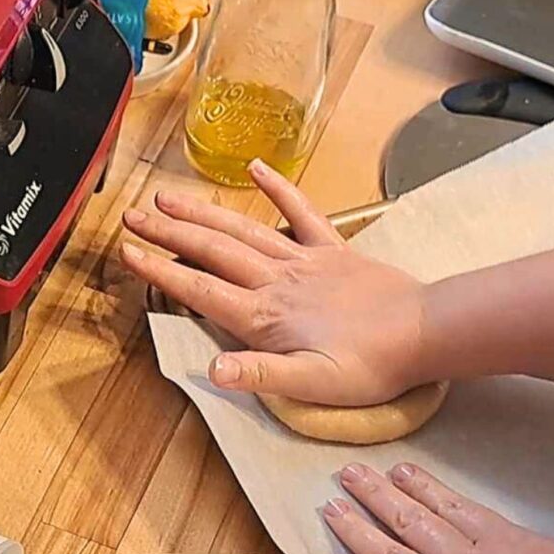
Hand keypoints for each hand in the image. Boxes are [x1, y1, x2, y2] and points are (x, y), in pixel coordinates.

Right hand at [120, 159, 426, 405]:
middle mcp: (279, 282)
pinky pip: (301, 213)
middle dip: (169, 233)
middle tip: (132, 216)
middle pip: (213, 252)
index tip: (129, 252)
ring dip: (203, 213)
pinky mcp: (333, 252)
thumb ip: (261, 375)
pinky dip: (279, 190)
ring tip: (168, 198)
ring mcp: (305, 262)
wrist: (424, 334)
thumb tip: (213, 372)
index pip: (202, 291)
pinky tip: (257, 169)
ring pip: (243, 231)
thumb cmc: (372, 366)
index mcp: (267, 318)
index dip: (162, 272)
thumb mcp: (313, 384)